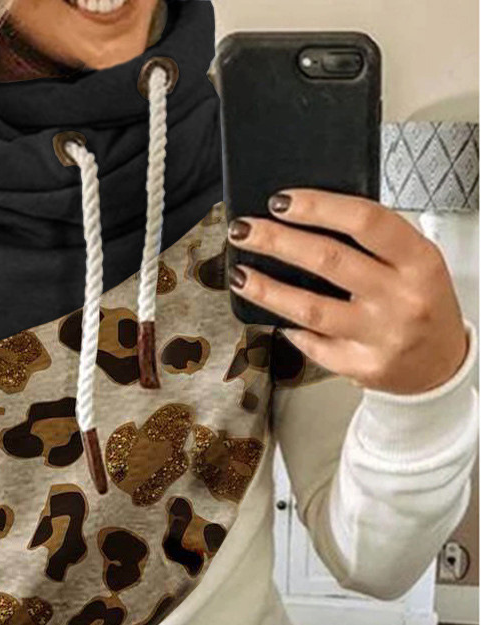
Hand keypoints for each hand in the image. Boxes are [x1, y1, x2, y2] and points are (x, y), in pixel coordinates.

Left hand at [226, 188, 468, 393]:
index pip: (364, 221)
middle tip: (244, 231)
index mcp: (419, 261)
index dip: (318, 207)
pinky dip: (289, 327)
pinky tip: (271, 314)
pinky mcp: (362, 367)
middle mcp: (401, 298)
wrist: (441, 364)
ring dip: (267, 289)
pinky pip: (313, 343)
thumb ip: (373, 243)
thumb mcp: (415, 263)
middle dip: (276, 241)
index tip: (281, 201)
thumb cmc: (421, 303)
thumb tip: (305, 221)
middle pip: (327, 261)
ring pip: (310, 308)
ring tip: (241, 274)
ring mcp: (380, 336)